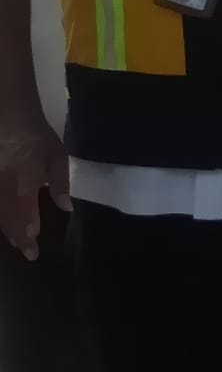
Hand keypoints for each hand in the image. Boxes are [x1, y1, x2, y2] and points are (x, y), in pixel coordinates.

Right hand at [0, 120, 68, 259]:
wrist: (7, 119)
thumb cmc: (35, 137)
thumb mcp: (57, 157)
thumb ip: (60, 184)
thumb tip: (65, 208)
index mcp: (23, 188)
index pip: (25, 222)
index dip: (28, 240)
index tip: (33, 253)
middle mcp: (3, 192)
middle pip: (7, 223)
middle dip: (16, 239)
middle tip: (26, 250)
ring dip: (5, 229)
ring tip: (16, 240)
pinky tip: (3, 220)